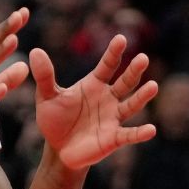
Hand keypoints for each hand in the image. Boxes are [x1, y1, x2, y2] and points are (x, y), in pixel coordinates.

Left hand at [31, 34, 157, 169]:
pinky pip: (129, 134)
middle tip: (142, 58)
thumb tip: (35, 51)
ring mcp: (114, 118)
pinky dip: (140, 133)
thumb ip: (44, 76)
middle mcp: (108, 98)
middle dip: (134, 71)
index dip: (114, 52)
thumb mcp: (46, 97)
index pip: (107, 65)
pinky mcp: (114, 138)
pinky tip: (151, 129)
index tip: (121, 38)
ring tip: (153, 86)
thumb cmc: (55, 120)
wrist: (58, 150)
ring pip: (132, 105)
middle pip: (125, 82)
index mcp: (94, 85)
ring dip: (142, 96)